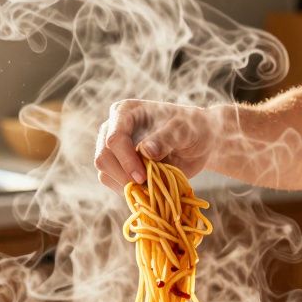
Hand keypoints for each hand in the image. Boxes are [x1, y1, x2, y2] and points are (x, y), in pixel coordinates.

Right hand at [94, 100, 218, 189]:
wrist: (197, 142)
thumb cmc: (191, 128)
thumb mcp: (185, 129)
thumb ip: (167, 137)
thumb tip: (146, 151)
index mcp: (125, 112)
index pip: (115, 138)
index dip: (126, 160)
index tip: (143, 176)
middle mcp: (113, 128)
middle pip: (104, 157)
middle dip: (124, 175)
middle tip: (147, 185)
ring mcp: (112, 149)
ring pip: (105, 173)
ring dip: (126, 184)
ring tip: (152, 183)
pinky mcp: (117, 167)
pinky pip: (113, 184)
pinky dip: (129, 190)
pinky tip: (148, 186)